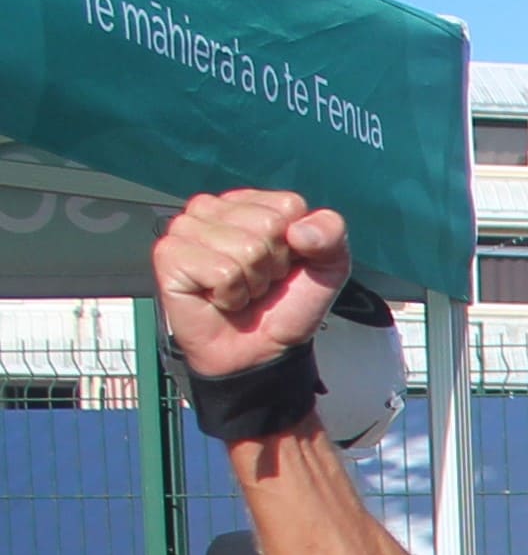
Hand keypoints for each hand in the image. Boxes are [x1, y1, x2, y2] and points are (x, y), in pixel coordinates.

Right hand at [153, 190, 352, 380]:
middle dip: (273, 264)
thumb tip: (300, 230)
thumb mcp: (328, 268)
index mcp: (248, 203)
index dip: (297, 245)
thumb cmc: (283, 308)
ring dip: (252, 281)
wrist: (262, 351)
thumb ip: (330, 234)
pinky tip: (220, 298)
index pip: (290, 205)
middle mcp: (213, 208)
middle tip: (259, 282)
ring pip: (246, 248)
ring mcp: (186, 228)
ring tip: (240, 290)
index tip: (282, 266)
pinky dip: (231, 294)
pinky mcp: (169, 254)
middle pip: (269, 224)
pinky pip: (222, 271)